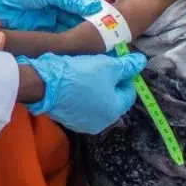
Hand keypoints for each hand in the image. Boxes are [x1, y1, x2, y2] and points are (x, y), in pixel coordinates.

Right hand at [20, 53, 145, 133]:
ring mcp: (82, 123)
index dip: (125, 76)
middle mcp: (101, 122)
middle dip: (109, 81)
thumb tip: (141, 62)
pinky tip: (73, 82)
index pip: (128, 92)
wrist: (44, 84)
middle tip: (100, 65)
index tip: (115, 63)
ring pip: (96, 101)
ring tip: (85, 72)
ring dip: (95, 88)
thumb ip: (127, 66)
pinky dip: (81, 94)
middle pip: (112, 98)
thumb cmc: (81, 74)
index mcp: (113, 111)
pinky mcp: (68, 120)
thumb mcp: (108, 66)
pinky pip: (81, 105)